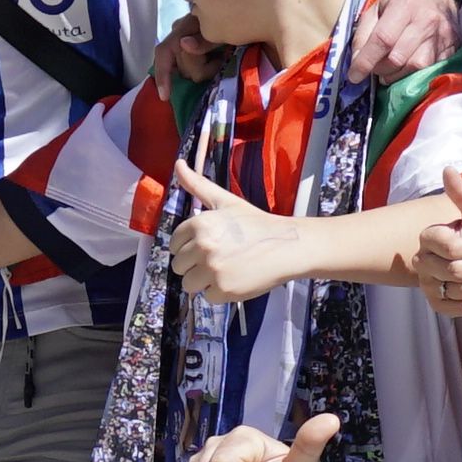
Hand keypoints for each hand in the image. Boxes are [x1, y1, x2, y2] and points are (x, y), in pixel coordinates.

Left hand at [162, 167, 289, 305]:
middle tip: (219, 258)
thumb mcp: (225, 201)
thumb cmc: (255, 223)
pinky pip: (207, 297)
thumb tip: (177, 164)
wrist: (287, 245)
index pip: (174, 244)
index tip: (207, 246)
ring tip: (226, 270)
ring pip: (189, 284)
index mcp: (200, 224)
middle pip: (179, 266)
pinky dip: (220, 293)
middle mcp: (203, 246)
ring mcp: (212, 269)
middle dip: (195, 265)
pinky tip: (236, 279)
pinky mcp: (223, 290)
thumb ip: (197, 185)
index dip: (189, 247)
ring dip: (204, 281)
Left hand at [338, 0, 461, 84]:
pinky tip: (406, 72)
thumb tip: (357, 62)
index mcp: (405, 6)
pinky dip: (415, 77)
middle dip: (381, 69)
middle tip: (375, 69)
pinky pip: (432, 71)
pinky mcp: (452, 49)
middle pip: (398, 58)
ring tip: (390, 72)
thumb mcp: (376, 9)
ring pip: (416, 68)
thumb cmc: (401, 3)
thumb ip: (363, 34)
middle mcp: (427, 21)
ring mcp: (442, 36)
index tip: (354, 75)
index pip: (383, 39)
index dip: (366, 60)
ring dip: (397, 76)